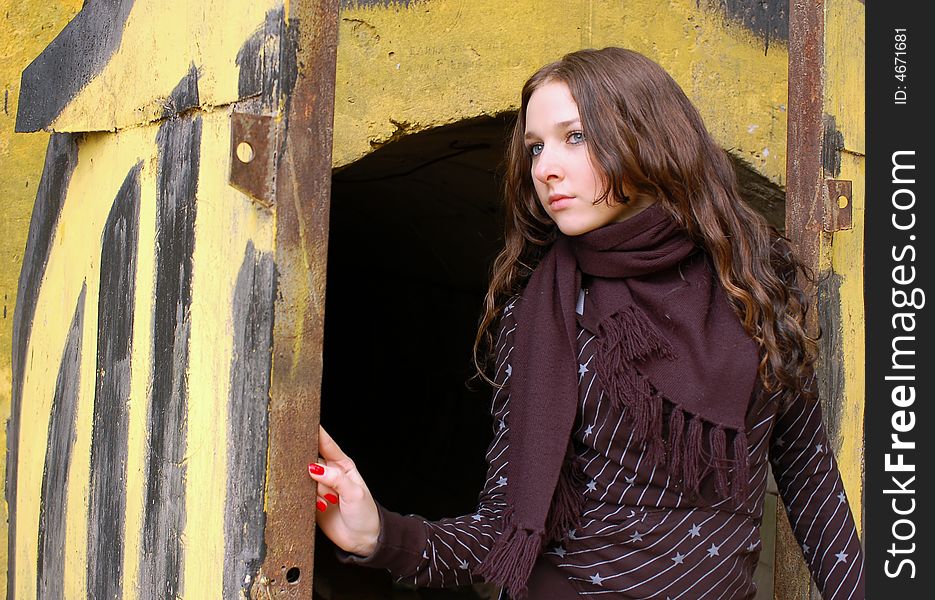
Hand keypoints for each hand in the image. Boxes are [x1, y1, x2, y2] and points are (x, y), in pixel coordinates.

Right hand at [308, 426, 380, 556]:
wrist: (362, 540)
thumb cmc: (365, 513)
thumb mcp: (354, 493)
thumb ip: (336, 479)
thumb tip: (315, 467)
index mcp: (342, 466)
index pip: (327, 445)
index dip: (316, 433)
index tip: (303, 423)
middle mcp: (329, 475)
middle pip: (311, 459)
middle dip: (303, 458)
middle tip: (297, 459)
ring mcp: (319, 489)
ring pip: (303, 478)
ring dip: (306, 483)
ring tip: (319, 494)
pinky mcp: (311, 504)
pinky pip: (300, 495)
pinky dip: (301, 497)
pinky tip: (312, 503)